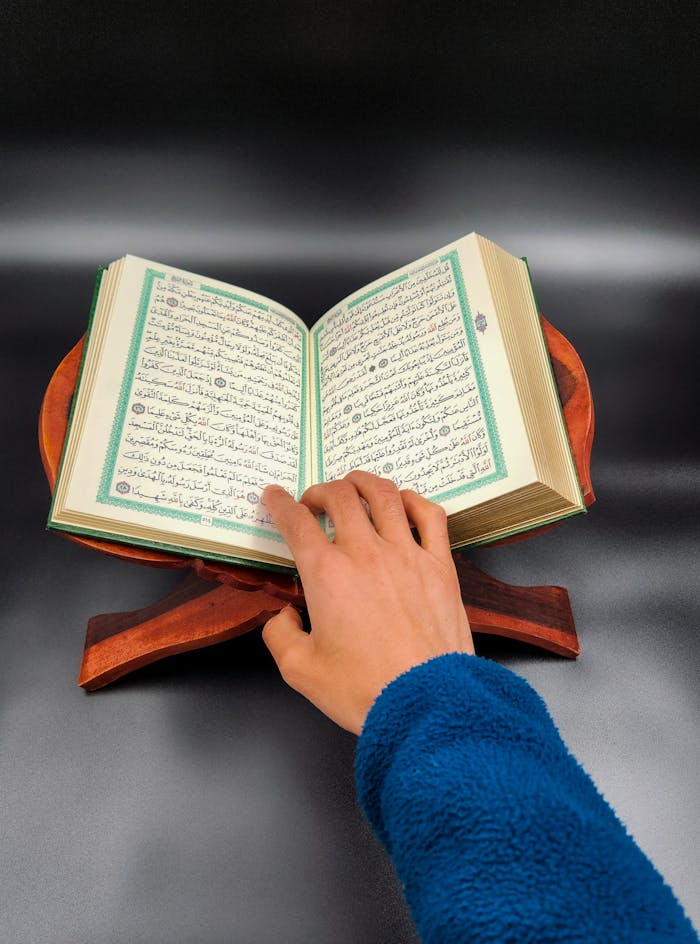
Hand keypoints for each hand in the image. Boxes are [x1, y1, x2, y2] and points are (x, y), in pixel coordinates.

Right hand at [261, 471, 473, 734]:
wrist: (425, 702)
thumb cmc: (363, 689)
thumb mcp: (300, 670)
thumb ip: (279, 635)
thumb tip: (283, 616)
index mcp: (327, 574)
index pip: (296, 521)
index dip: (280, 503)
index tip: (274, 496)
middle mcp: (365, 553)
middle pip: (339, 496)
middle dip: (319, 490)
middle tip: (313, 501)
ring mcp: (407, 555)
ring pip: (384, 495)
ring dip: (362, 482)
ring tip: (353, 485)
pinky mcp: (439, 566)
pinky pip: (430, 515)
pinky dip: (414, 500)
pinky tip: (404, 503)